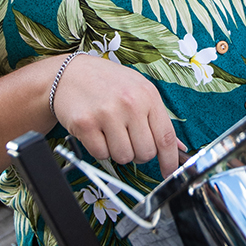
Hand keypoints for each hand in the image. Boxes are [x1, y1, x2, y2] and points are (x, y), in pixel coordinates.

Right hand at [51, 53, 184, 175]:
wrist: (69, 74)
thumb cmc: (107, 83)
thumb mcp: (139, 90)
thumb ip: (158, 118)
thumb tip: (177, 148)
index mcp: (148, 95)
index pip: (166, 137)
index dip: (169, 160)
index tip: (169, 172)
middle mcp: (129, 103)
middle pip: (146, 153)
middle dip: (138, 153)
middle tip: (128, 139)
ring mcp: (107, 114)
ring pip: (124, 157)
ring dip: (118, 151)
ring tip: (110, 133)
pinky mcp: (85, 124)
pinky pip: (101, 154)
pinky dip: (99, 149)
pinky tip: (96, 132)